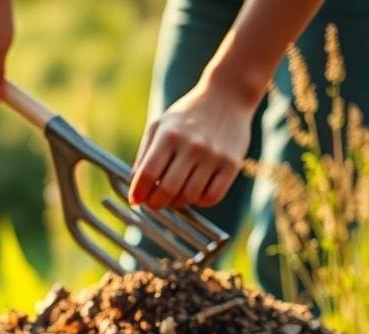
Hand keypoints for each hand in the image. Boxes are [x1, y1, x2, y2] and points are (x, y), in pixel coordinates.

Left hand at [128, 78, 254, 209]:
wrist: (228, 96)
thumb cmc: (187, 115)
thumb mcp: (160, 126)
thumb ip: (145, 155)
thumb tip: (136, 188)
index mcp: (169, 135)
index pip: (147, 174)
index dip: (138, 193)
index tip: (136, 200)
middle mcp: (192, 146)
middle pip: (167, 190)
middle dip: (155, 203)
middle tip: (154, 202)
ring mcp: (214, 156)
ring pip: (189, 197)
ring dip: (177, 203)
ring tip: (174, 195)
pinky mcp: (232, 164)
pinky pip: (212, 197)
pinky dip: (200, 201)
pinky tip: (195, 191)